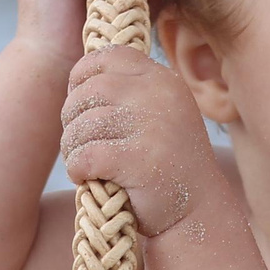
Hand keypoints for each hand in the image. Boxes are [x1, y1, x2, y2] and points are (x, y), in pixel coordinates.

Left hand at [61, 45, 221, 236]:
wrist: (198, 212)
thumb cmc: (166, 165)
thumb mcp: (156, 115)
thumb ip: (127, 92)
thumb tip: (76, 81)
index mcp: (162, 80)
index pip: (107, 57)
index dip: (81, 78)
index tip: (81, 106)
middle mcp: (159, 95)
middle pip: (89, 90)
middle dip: (72, 118)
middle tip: (79, 144)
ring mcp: (152, 126)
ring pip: (82, 125)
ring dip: (72, 148)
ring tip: (83, 164)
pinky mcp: (140, 160)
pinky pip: (85, 155)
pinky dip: (78, 169)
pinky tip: (88, 178)